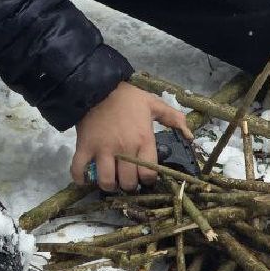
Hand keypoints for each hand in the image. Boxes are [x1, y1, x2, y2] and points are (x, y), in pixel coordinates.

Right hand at [71, 80, 191, 191]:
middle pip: (128, 182)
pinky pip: (79, 170)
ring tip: (110, 179)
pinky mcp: (85, 147)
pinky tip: (85, 179)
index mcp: (143, 140)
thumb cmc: (127, 97)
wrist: (98, 85)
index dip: (147, 180)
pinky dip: (80, 179)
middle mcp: (124, 149)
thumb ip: (173, 118)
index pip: (148, 175)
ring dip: (108, 185)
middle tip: (126, 178)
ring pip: (106, 181)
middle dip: (129, 185)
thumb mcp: (153, 104)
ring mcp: (103, 150)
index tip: (144, 176)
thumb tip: (190, 136)